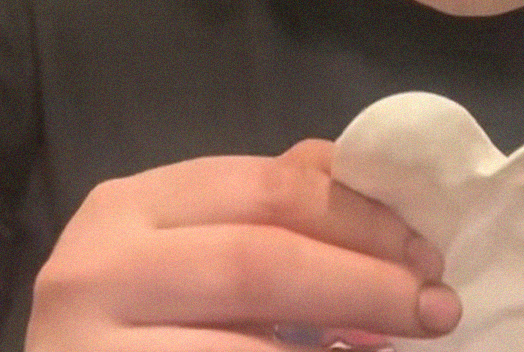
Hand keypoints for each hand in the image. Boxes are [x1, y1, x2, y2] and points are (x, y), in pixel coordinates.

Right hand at [28, 140, 460, 351]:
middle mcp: (99, 265)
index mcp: (133, 204)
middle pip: (260, 259)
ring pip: (245, 342)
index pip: (269, 188)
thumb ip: (274, 212)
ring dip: (341, 337)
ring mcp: (87, 341)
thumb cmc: (148, 315)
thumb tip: (387, 192)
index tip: (429, 253)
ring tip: (395, 346)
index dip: (363, 219)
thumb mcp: (199, 246)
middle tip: (436, 307)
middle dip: (365, 282)